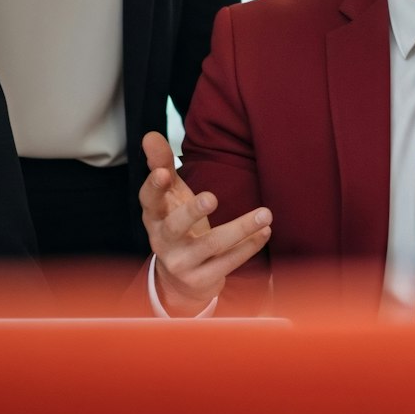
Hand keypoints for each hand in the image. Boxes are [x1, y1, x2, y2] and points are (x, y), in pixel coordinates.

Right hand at [138, 131, 271, 314]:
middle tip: (211, 197)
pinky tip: (265, 231)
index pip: (149, 200)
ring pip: (210, 245)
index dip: (154, 187)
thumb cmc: (177, 223)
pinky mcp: (201, 279)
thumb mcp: (171, 195)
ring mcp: (182, 262)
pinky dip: (249, 247)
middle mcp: (163, 240)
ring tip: (265, 213)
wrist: (180, 278)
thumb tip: (150, 135)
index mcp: (155, 217)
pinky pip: (227, 262)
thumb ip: (162, 165)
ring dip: (240, 229)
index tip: (163, 172)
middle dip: (191, 212)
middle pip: (175, 226)